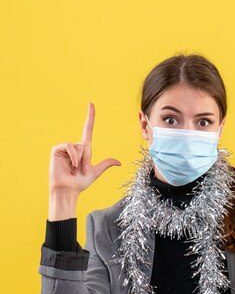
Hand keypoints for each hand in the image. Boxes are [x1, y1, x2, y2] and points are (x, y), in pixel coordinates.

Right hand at [48, 103, 120, 219]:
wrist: (69, 189)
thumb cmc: (80, 182)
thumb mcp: (95, 171)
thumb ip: (105, 164)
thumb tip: (119, 162)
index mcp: (84, 149)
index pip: (87, 129)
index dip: (90, 117)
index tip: (91, 104)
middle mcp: (75, 146)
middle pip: (87, 144)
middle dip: (87, 159)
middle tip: (82, 170)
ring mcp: (65, 147)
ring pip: (80, 146)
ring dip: (80, 159)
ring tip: (75, 169)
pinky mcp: (57, 149)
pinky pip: (70, 146)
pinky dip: (74, 157)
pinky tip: (71, 165)